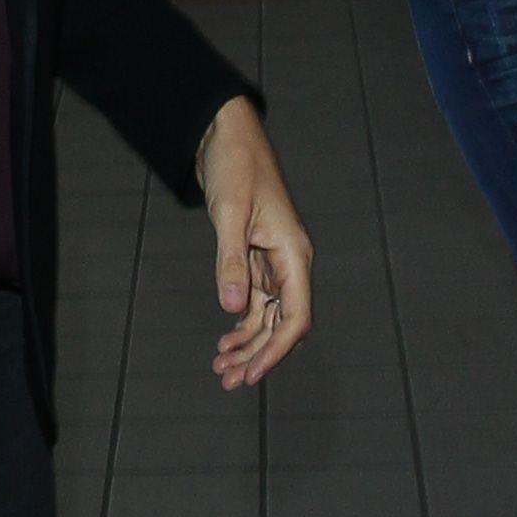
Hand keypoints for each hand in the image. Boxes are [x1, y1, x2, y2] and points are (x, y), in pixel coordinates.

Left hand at [194, 99, 314, 388]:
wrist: (227, 137)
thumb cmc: (237, 167)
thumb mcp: (230, 214)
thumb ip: (232, 261)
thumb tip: (232, 308)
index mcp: (294, 253)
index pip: (295, 317)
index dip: (276, 350)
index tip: (251, 373)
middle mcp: (290, 263)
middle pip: (283, 324)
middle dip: (259, 355)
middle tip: (228, 380)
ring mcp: (274, 263)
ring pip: (268, 317)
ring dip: (248, 344)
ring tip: (221, 367)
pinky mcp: (257, 259)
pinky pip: (255, 303)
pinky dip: (242, 324)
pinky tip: (225, 340)